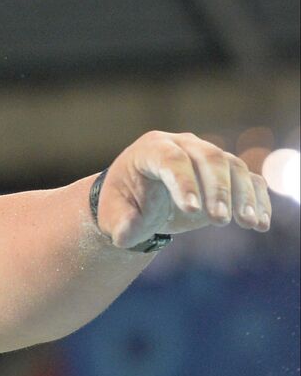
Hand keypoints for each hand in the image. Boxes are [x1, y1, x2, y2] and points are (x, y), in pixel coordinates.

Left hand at [96, 130, 272, 248]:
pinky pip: (249, 179)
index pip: (171, 159)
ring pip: (233, 165)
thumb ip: (122, 225)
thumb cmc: (123, 206)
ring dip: (244, 194)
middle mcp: (182, 145)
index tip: (192, 210)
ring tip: (248, 224)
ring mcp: (206, 155)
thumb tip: (130, 230)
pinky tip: (261, 224)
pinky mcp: (226, 172)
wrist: (138, 203)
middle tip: (219, 221)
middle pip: (208, 157)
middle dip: (217, 189)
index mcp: (150, 150)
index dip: (184, 182)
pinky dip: (258, 199)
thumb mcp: (115, 218)